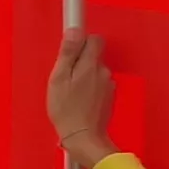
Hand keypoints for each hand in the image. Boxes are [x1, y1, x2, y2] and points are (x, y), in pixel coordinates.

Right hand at [47, 33, 116, 162]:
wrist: (83, 137)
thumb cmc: (67, 110)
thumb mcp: (59, 78)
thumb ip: (68, 53)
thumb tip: (75, 31)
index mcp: (91, 65)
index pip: (95, 39)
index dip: (81, 41)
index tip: (71, 49)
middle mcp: (104, 72)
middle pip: (93, 55)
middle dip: (80, 62)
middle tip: (65, 77)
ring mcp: (108, 85)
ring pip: (95, 71)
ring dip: (84, 76)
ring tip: (71, 92)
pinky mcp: (109, 97)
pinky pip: (98, 84)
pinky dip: (89, 88)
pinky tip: (79, 100)